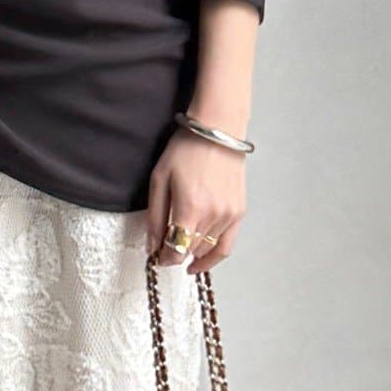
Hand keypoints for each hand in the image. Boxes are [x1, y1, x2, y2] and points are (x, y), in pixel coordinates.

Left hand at [144, 126, 247, 274]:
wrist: (216, 131)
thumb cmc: (186, 150)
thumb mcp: (159, 180)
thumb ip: (155, 217)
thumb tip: (152, 246)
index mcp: (190, 209)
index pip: (176, 251)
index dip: (164, 258)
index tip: (157, 256)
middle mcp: (212, 216)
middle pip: (189, 251)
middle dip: (175, 252)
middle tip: (165, 247)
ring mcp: (228, 215)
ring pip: (206, 249)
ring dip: (191, 251)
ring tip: (182, 245)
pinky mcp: (238, 212)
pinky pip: (227, 245)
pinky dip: (214, 255)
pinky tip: (201, 259)